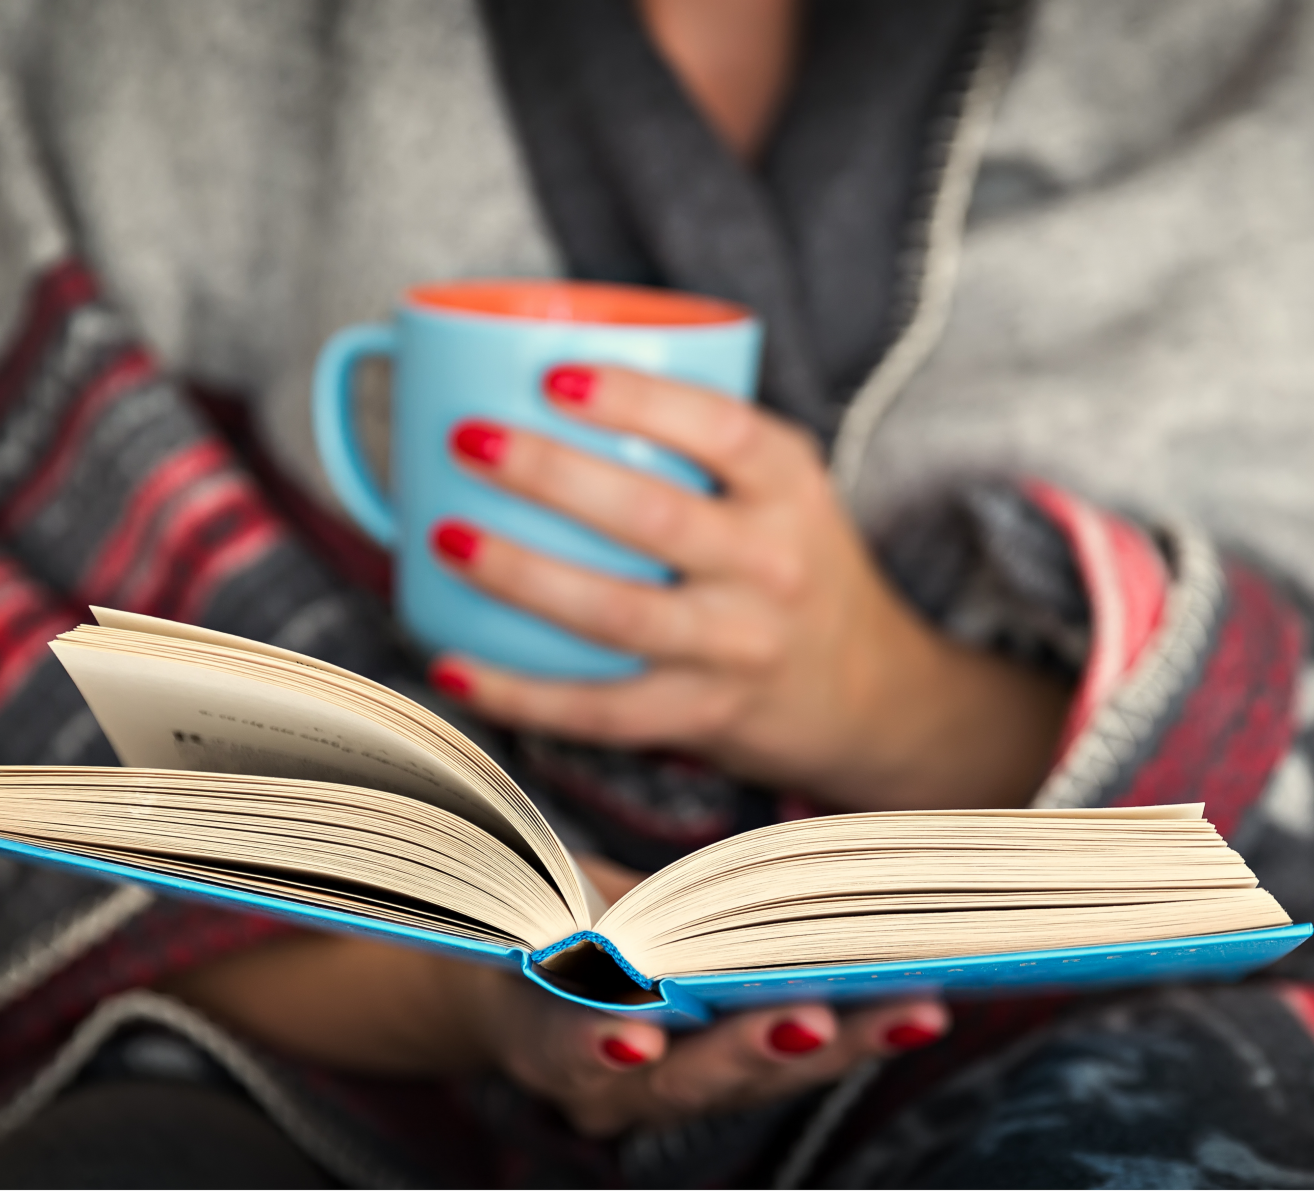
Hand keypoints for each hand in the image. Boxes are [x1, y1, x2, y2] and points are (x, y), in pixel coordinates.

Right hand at [166, 854, 948, 1138]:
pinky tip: (915, 996)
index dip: (593, 1035)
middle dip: (748, 1050)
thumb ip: (482, 851)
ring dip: (828, 1044)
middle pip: (680, 1081)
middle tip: (813, 1017)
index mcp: (529, 1029)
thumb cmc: (496, 910)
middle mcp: (602, 1072)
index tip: (635, 1018)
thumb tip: (347, 768)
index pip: (557, 1043)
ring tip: (907, 1006)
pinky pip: (783, 1054)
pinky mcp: (717, 1058)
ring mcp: (666, 1079)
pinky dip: (847, 1029)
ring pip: (751, 1078)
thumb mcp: (489, 887)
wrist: (504, 971)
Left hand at [430, 364, 1068, 809]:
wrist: (868, 690)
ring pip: (617, 613)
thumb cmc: (793, 564)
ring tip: (444, 536)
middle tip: (467, 439)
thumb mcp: (782, 487)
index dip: (636, 400)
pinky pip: (600, 708)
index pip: (721, 430)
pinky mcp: (704, 714)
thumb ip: (699, 440)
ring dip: (520, 574)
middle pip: (653, 516)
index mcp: (790, 487)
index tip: (554, 375)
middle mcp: (772, 564)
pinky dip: (519, 691)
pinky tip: (454, 665)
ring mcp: (738, 646)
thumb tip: (536, 373)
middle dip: (549, 474)